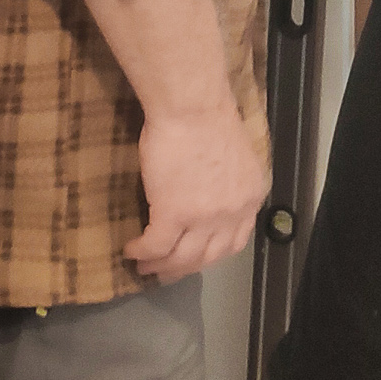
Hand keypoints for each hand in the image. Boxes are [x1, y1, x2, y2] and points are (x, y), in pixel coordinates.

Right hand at [124, 101, 268, 281]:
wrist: (192, 106)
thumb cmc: (208, 118)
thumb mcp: (235, 158)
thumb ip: (228, 183)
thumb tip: (211, 194)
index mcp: (249, 198)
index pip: (235, 242)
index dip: (212, 255)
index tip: (196, 258)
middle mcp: (232, 214)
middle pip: (208, 256)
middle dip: (185, 268)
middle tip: (166, 273)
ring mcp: (204, 218)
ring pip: (181, 258)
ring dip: (161, 267)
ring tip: (144, 267)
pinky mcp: (173, 214)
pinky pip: (155, 246)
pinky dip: (142, 252)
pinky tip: (131, 251)